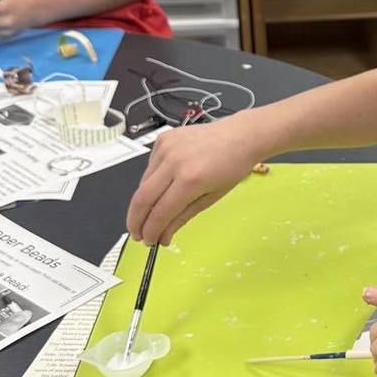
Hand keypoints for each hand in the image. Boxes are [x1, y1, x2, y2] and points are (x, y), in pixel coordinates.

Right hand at [126, 112, 265, 245]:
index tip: (147, 241)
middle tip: (137, 234)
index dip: (150, 231)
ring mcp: (166, 148)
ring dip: (144, 202)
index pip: (160, 212)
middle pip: (141, 198)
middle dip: (135, 221)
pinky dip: (152, 181)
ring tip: (154, 211)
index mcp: (190, 179)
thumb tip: (163, 236)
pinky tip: (165, 185)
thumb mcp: (211, 198)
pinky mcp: (163, 139)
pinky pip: (150, 167)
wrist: (241, 136)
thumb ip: (182, 218)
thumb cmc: (233, 166)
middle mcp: (174, 162)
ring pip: (143, 183)